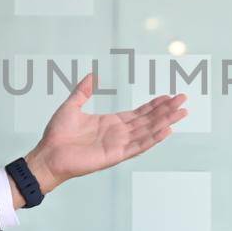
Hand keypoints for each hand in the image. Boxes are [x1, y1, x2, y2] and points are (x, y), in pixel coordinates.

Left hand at [23, 73, 186, 196]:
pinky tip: (167, 130)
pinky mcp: (115, 155)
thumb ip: (83, 91)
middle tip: (183, 99)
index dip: (155, 105)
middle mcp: (119, 134)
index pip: (139, 113)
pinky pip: (139, 146)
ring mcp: (119, 145)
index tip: (169, 96)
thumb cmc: (57, 134)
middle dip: (166, 110)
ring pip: (148, 131)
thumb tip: (91, 75)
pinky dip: (153, 138)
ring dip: (166, 122)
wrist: (48, 154)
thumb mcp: (71, 106)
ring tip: (181, 112)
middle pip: (149, 120)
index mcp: (111, 123)